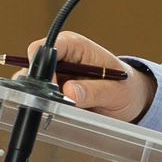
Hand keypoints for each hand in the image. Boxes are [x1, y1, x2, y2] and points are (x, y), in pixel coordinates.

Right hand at [26, 30, 153, 122]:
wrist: (129, 100)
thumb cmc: (125, 87)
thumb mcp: (115, 90)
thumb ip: (94, 91)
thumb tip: (69, 92)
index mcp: (76, 47)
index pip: (47, 47)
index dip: (43, 64)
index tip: (52, 85)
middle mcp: (62, 59)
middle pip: (33, 66)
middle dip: (37, 85)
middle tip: (52, 102)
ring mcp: (56, 76)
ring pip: (32, 85)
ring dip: (39, 98)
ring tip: (56, 109)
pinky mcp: (54, 92)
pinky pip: (39, 98)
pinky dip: (43, 107)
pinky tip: (55, 114)